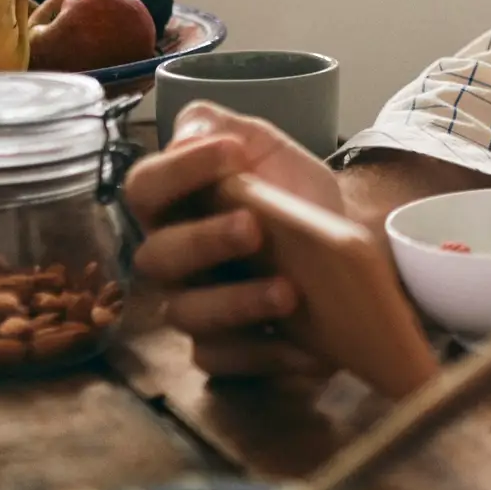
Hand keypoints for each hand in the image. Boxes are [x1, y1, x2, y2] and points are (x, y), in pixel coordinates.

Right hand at [122, 101, 339, 379]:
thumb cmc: (290, 191)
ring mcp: (193, 307)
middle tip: (254, 226)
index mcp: (172, 205)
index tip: (232, 151)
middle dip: (204, 241)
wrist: (345, 238)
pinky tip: (303, 344)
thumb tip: (190, 132)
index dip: (179, 170)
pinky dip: (263, 355)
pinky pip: (222, 361)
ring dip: (236, 303)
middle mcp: (172, 259)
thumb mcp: (264, 146)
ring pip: (187, 315)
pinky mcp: (223, 350)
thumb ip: (221, 128)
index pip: (144, 187)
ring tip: (288, 291)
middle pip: (157, 257)